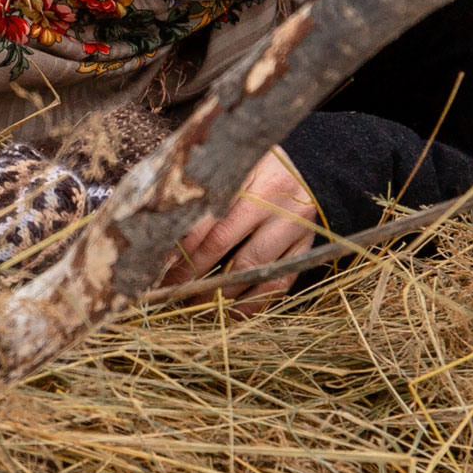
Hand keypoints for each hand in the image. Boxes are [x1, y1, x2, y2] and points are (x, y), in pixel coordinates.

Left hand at [159, 146, 319, 310]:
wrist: (311, 160)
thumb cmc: (260, 162)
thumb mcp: (234, 166)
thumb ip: (206, 192)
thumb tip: (167, 232)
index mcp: (254, 179)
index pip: (211, 222)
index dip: (183, 249)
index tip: (161, 266)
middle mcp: (276, 205)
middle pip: (228, 249)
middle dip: (195, 275)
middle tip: (172, 290)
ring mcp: (295, 228)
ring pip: (253, 270)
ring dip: (222, 293)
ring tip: (196, 304)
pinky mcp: (306, 247)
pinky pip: (280, 283)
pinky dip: (255, 302)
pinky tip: (233, 312)